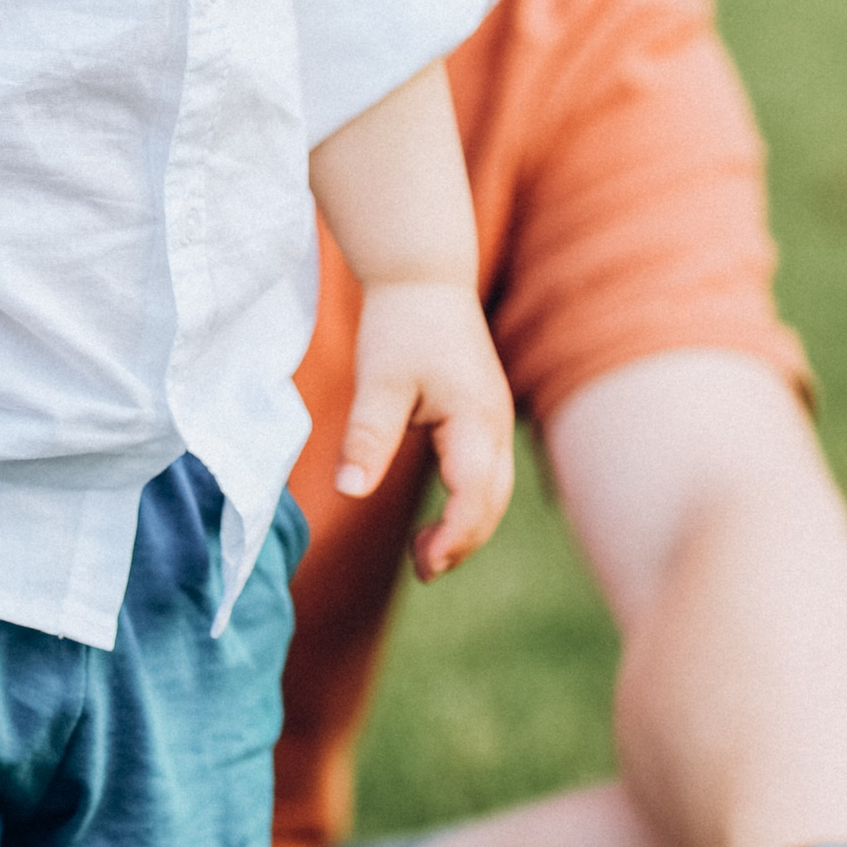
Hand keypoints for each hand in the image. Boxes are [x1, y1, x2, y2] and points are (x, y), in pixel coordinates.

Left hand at [336, 279, 513, 577]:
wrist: (422, 277)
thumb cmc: (400, 325)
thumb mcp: (378, 381)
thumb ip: (368, 436)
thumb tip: (350, 490)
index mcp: (476, 421)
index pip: (476, 497)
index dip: (454, 538)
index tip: (421, 565)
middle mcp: (496, 425)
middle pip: (493, 503)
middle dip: (463, 541)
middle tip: (421, 569)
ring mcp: (494, 421)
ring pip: (494, 491)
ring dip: (467, 526)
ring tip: (426, 554)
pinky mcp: (483, 416)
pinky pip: (486, 474)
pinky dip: (468, 503)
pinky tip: (436, 518)